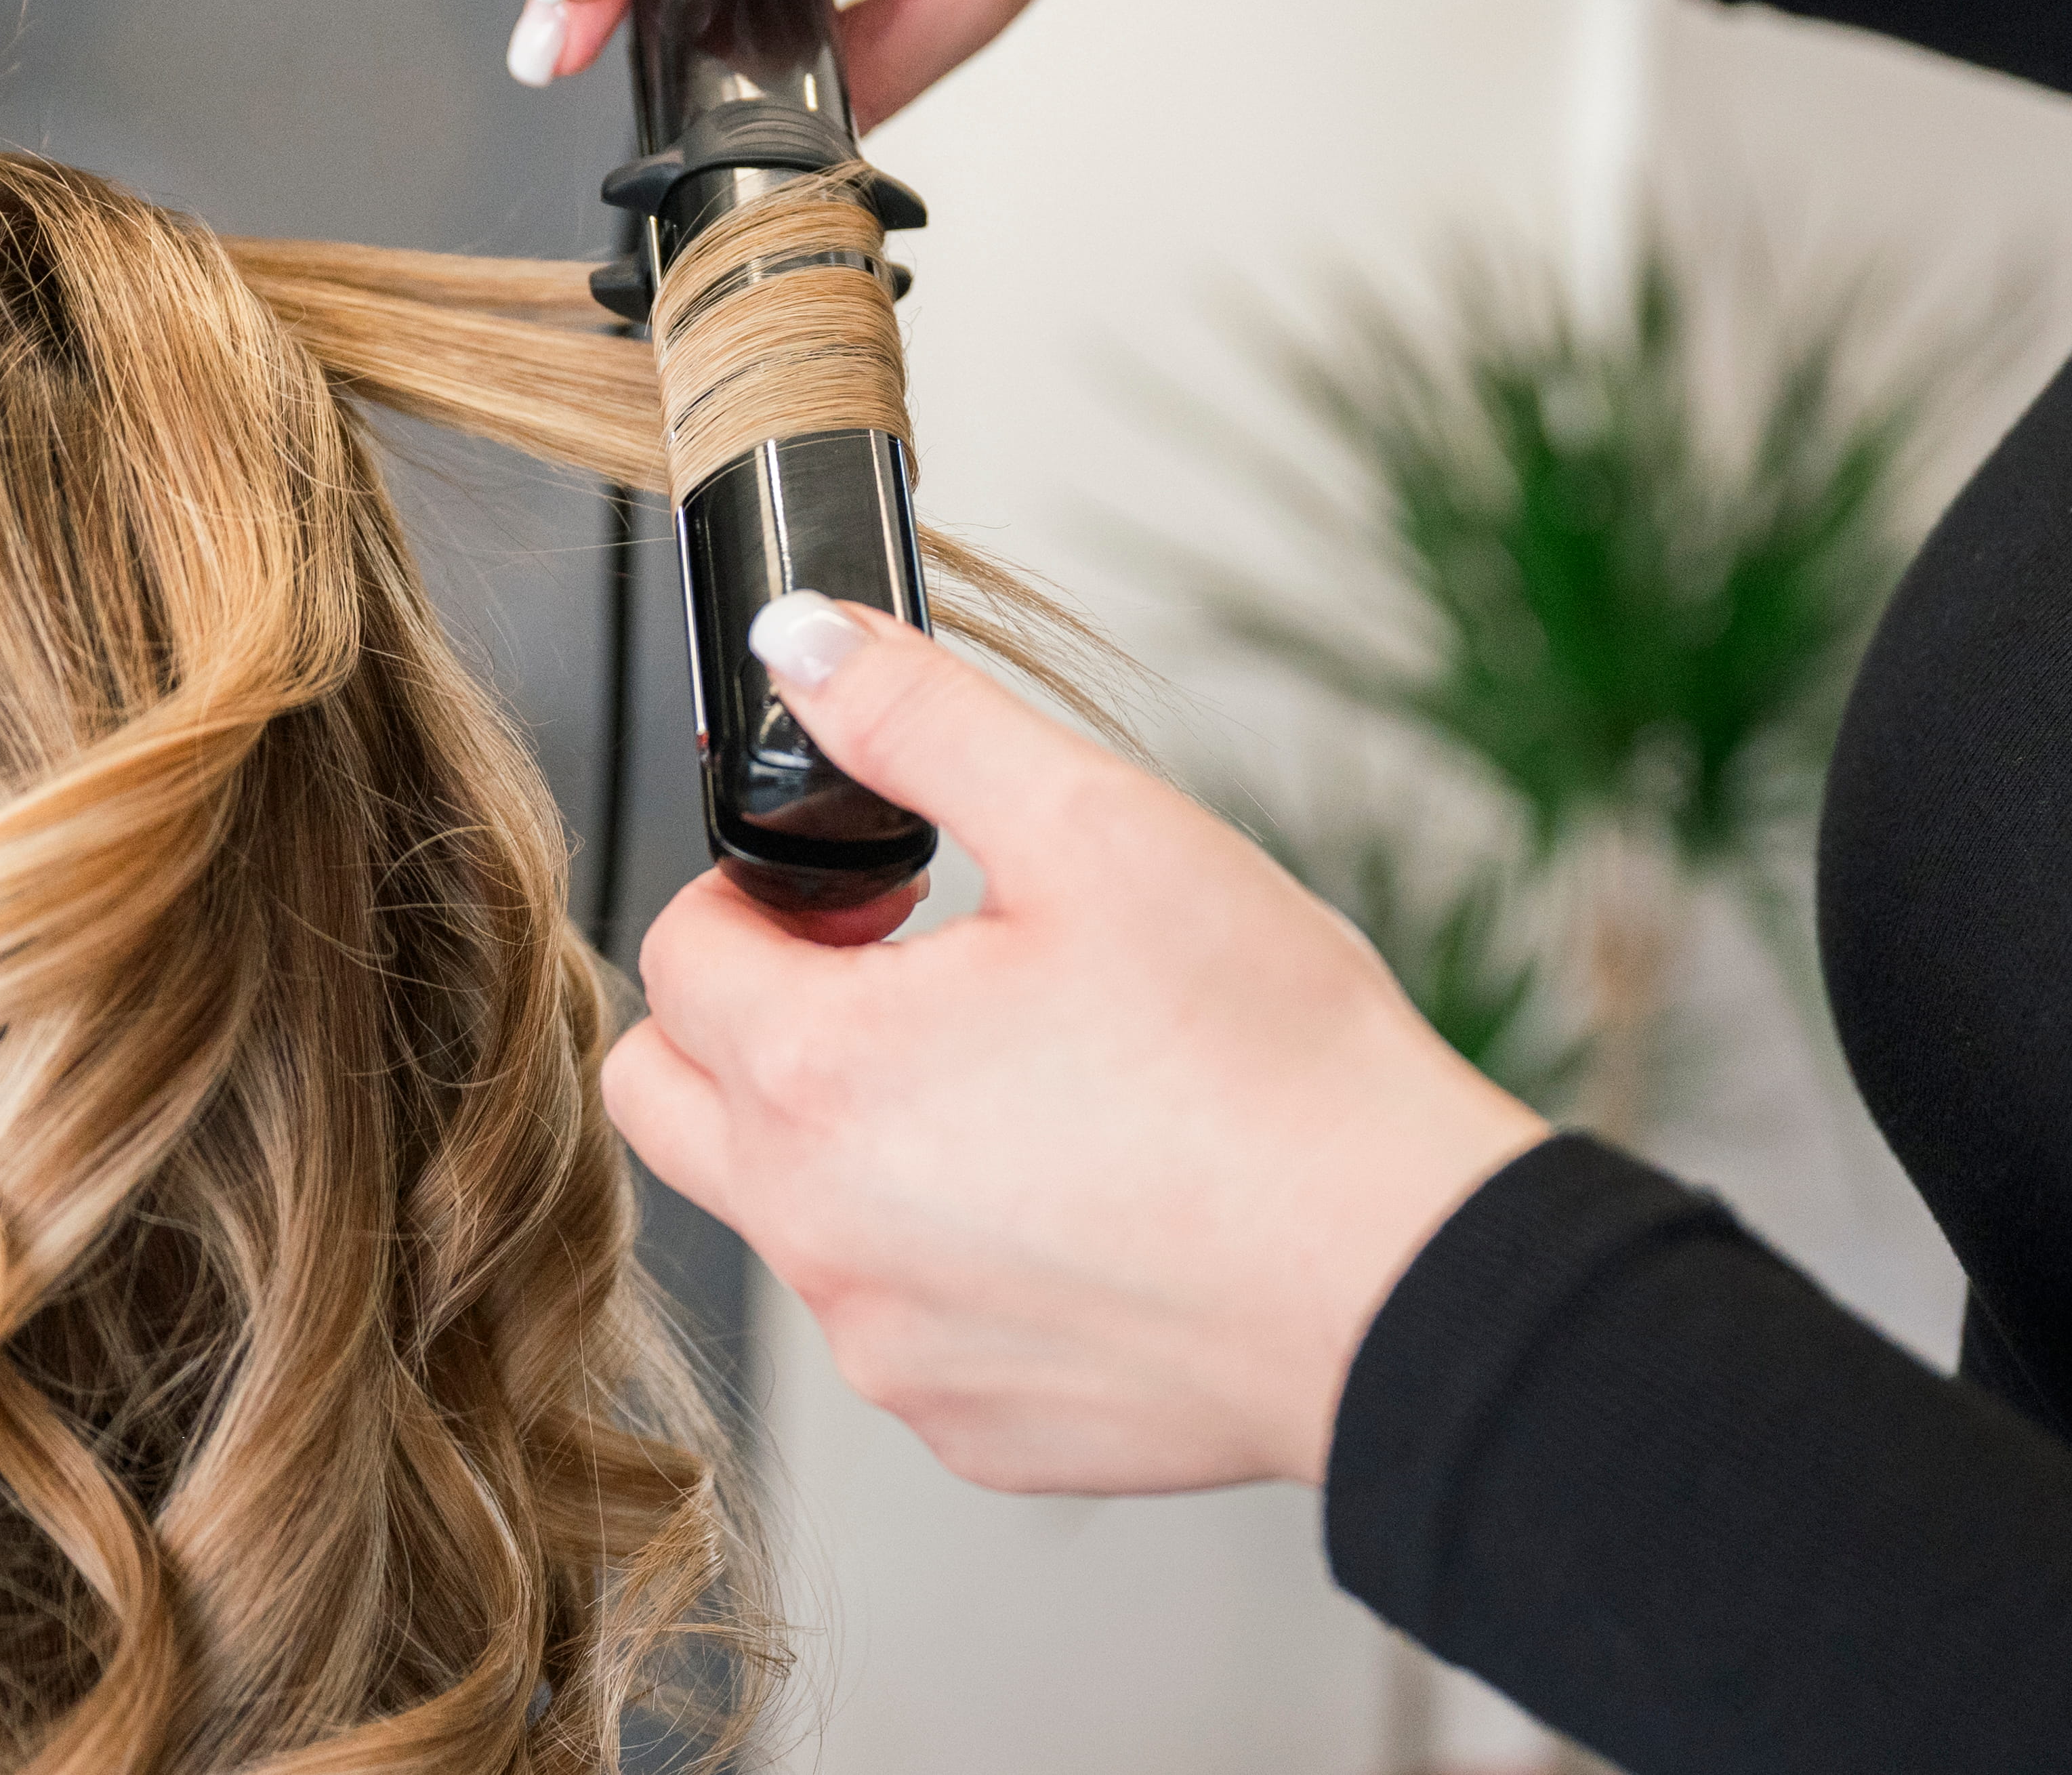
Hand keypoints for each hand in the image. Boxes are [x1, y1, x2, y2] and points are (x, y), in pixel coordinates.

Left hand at [603, 595, 1546, 1495]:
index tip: (879, 898)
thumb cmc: (1271, 1067)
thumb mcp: (1093, 824)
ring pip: (783, 1216)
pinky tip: (1074, 1206)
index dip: (769, 895)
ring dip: (847, 1139)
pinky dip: (943, 1257)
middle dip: (752, 1020)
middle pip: (670, 1097)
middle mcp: (819, 1232)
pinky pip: (892, 1320)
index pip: (676, 952)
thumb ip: (917, 721)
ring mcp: (887, 1345)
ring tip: (1017, 1088)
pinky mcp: (965, 1425)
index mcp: (820, 1074)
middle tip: (900, 983)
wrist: (1401, 1277)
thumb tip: (801, 646)